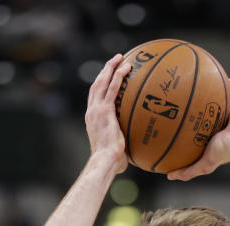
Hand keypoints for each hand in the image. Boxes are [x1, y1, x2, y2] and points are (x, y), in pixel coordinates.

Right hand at [86, 54, 132, 172]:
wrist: (105, 161)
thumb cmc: (112, 163)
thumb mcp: (118, 150)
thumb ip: (124, 144)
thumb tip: (137, 150)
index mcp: (93, 119)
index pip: (95, 98)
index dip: (101, 85)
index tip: (107, 77)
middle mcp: (92, 111)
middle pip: (96, 85)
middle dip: (104, 71)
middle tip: (115, 61)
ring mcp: (97, 109)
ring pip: (102, 82)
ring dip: (110, 68)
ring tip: (120, 57)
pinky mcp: (105, 110)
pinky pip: (112, 88)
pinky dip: (119, 76)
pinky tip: (127, 67)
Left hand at [166, 80, 229, 180]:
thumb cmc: (223, 154)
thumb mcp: (202, 166)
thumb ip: (187, 171)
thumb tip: (168, 176)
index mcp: (214, 136)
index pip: (201, 128)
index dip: (193, 122)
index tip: (180, 116)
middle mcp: (222, 124)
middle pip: (210, 111)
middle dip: (201, 104)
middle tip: (186, 96)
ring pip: (222, 100)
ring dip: (215, 91)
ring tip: (202, 81)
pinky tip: (222, 76)